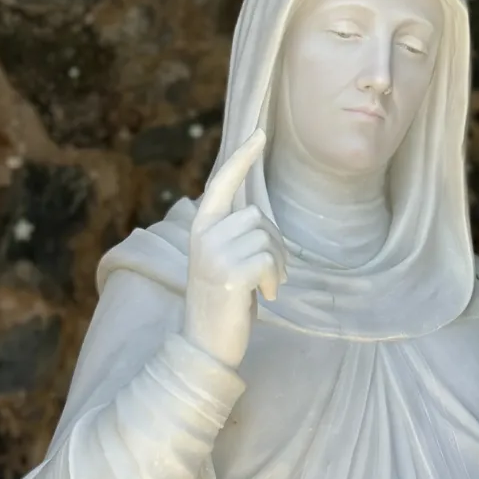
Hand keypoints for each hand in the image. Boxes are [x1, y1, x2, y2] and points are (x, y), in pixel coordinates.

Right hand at [183, 129, 287, 368]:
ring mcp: (213, 254)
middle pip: (258, 218)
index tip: (259, 134)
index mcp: (201, 228)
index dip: (241, 158)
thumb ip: (234, 237)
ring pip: (266, 239)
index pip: (222, 183)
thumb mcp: (224, 262)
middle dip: (275, 246)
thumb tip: (258, 220)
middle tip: (271, 276)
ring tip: (266, 287)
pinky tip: (264, 298)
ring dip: (277, 266)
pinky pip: (268, 261)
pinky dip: (273, 281)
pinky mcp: (228, 274)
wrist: (205, 344)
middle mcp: (203, 235)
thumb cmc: (222, 304)